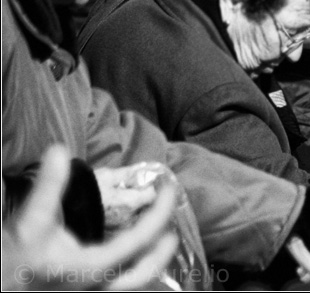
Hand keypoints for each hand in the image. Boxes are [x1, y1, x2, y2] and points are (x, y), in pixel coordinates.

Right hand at [3, 146, 178, 290]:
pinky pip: (118, 289)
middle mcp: (97, 289)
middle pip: (146, 274)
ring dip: (149, 265)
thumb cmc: (10, 260)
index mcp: (92, 268)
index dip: (161, 212)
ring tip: (156, 243)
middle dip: (162, 249)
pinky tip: (127, 262)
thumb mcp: (28, 222)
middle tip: (171, 227)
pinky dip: (130, 275)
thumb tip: (58, 151)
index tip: (169, 189)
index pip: (141, 238)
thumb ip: (47, 187)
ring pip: (133, 287)